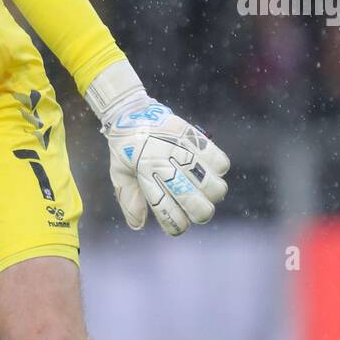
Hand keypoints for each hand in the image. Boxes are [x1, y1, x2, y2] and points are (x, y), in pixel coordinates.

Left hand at [85, 60, 229, 235]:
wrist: (132, 113)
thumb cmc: (125, 149)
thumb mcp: (119, 174)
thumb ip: (129, 200)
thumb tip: (138, 225)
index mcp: (144, 175)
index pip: (167, 210)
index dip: (177, 225)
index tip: (179, 226)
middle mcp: (164, 163)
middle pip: (195, 202)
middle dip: (200, 213)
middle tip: (198, 211)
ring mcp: (182, 149)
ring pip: (213, 185)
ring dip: (213, 194)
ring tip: (207, 192)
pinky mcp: (195, 137)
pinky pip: (221, 161)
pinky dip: (219, 170)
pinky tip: (210, 170)